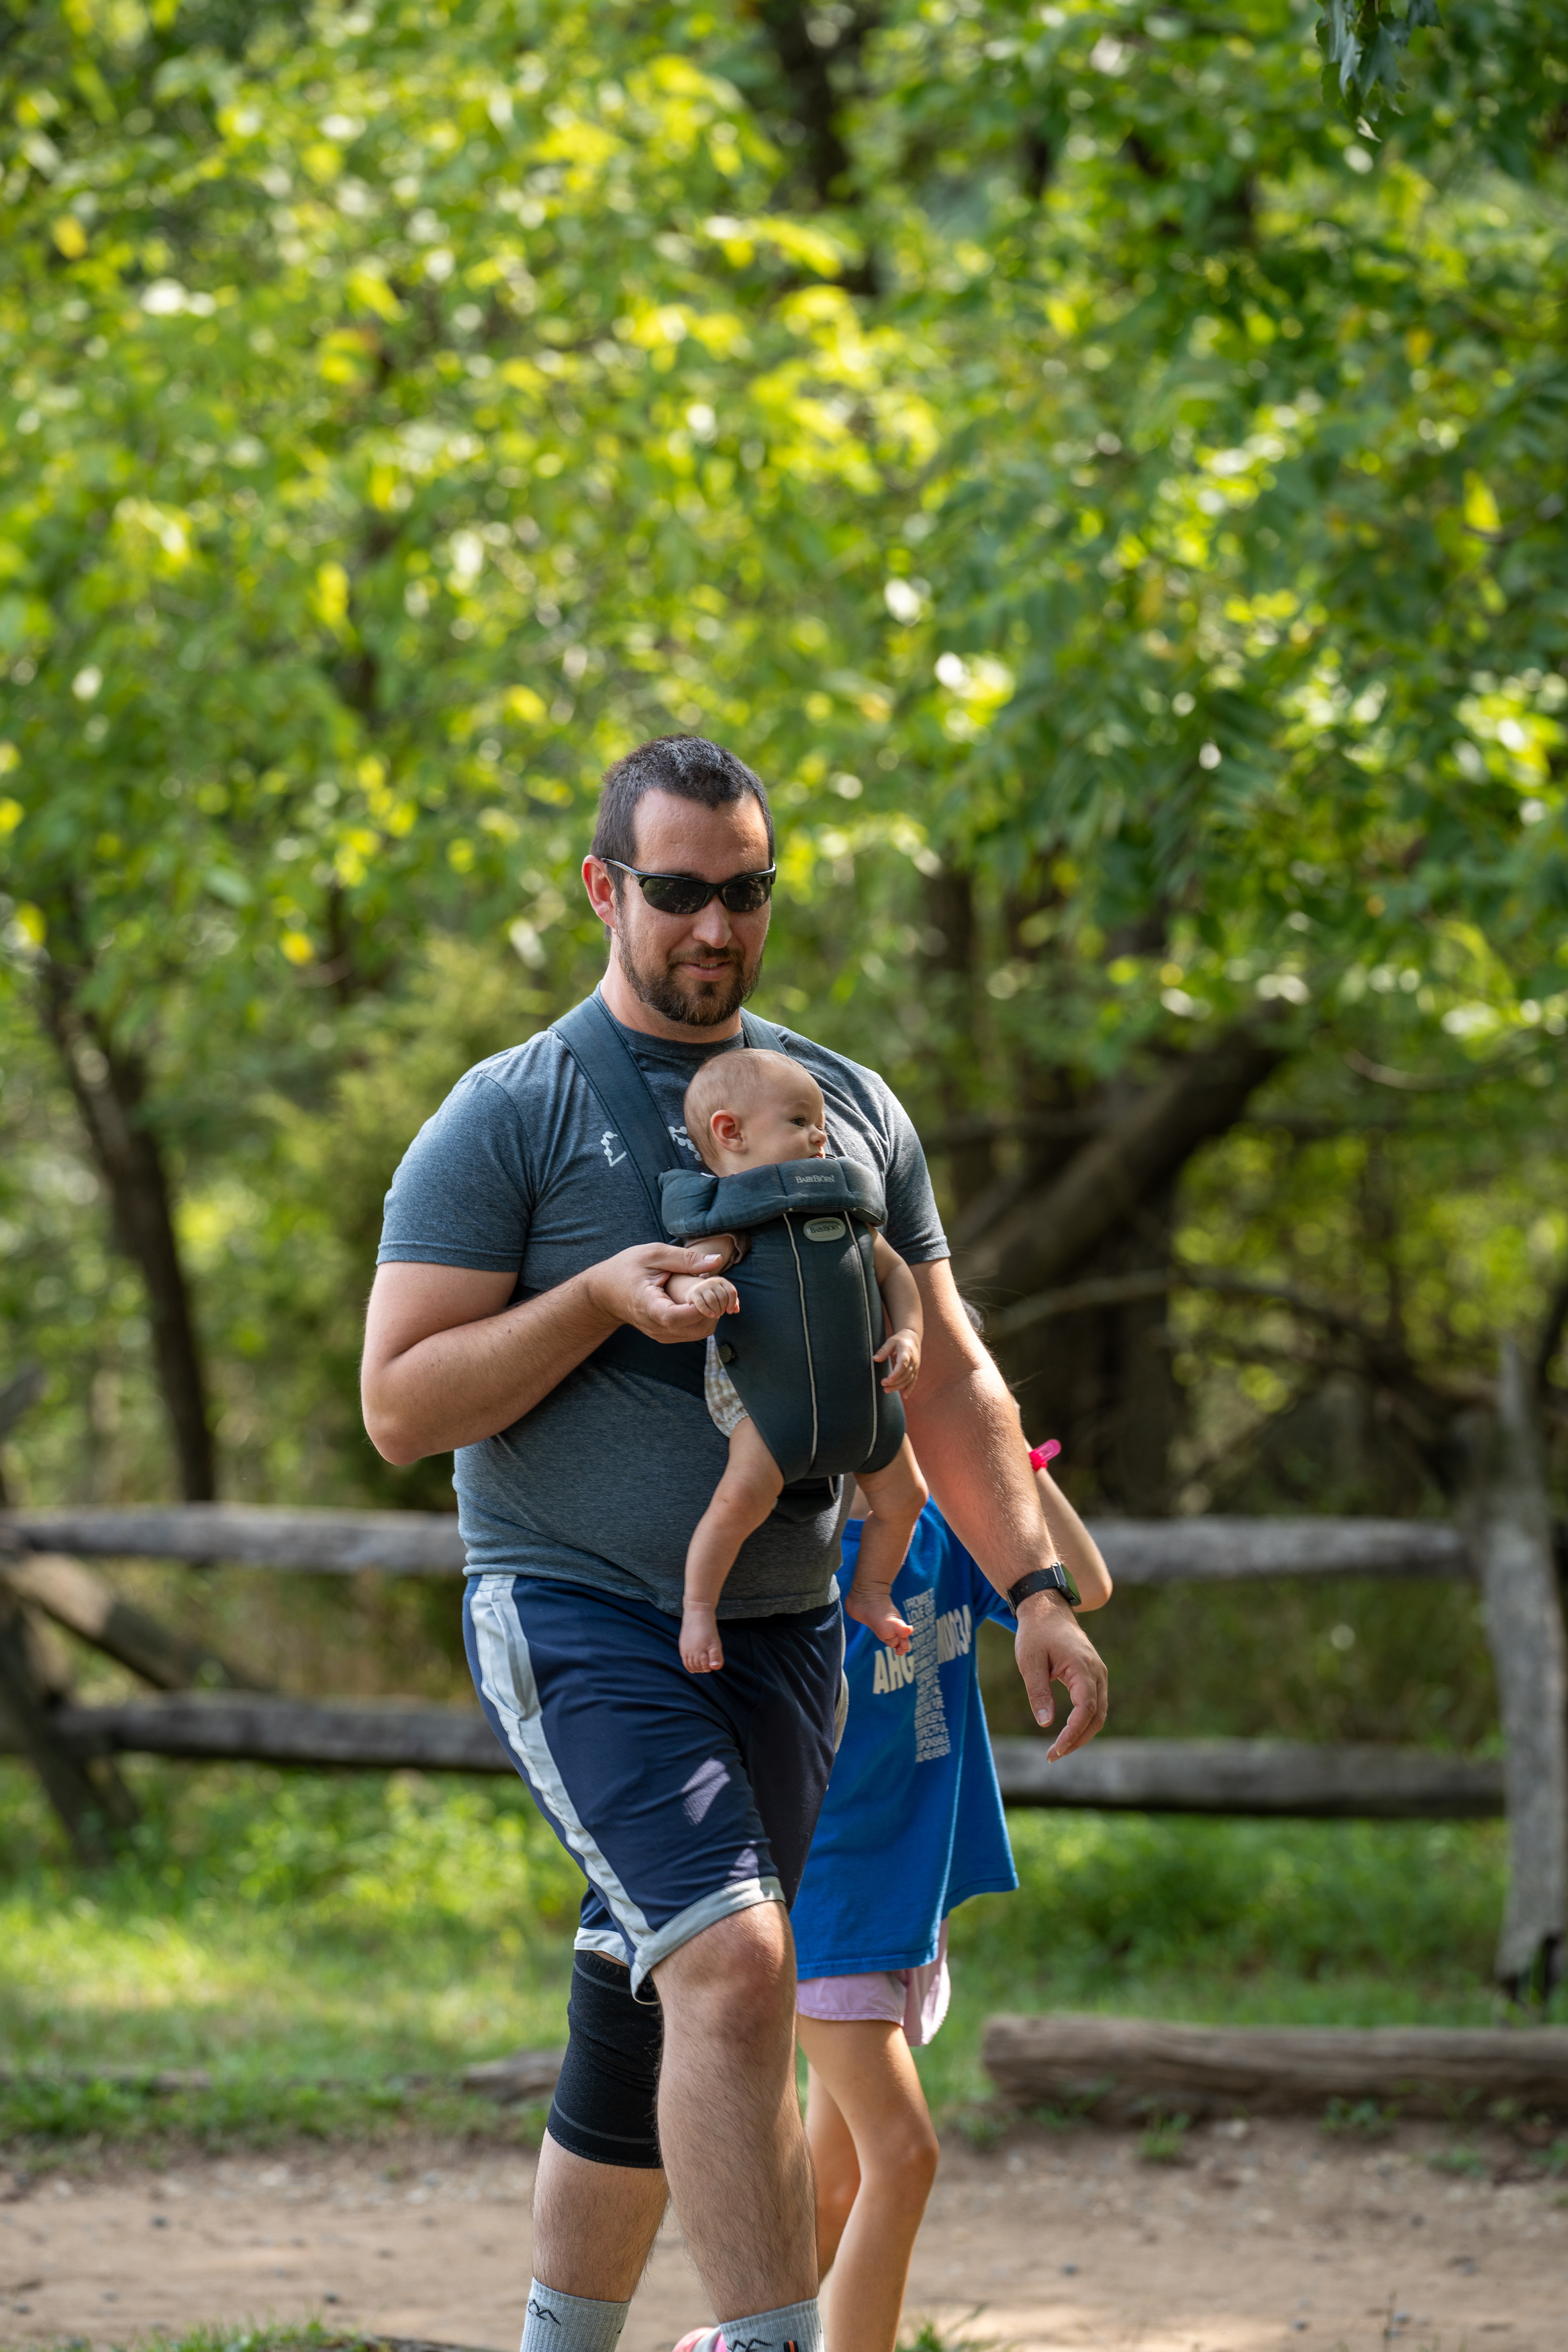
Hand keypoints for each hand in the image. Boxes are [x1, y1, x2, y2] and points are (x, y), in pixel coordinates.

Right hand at [585, 1244, 733, 1342]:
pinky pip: (694, 1333)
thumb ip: (685, 1258)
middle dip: (714, 1308)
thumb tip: (717, 1261)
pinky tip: (702, 1300)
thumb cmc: (626, 1268)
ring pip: (699, 1333)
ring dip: (712, 1314)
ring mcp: (661, 1334)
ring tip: (709, 1291)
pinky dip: (705, 1318)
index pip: (674, 1317)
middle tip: (717, 1286)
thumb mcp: (653, 1254)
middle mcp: (655, 1326)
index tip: (710, 1290)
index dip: (697, 1308)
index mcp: (647, 1305)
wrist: (605, 1291)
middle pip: (695, 1329)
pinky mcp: (667, 1336)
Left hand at [874, 1327, 920, 1392]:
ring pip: (908, 1379)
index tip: (888, 1379)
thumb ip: (883, 1351)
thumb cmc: (899, 1339)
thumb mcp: (890, 1342)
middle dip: (894, 1381)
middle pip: (905, 1374)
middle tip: (882, 1384)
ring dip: (898, 1386)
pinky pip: (913, 1381)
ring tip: (886, 1390)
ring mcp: (916, 1366)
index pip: (902, 1364)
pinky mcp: (916, 1370)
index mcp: (906, 1352)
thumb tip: (875, 1359)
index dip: (896, 1373)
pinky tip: (905, 1396)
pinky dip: (909, 1389)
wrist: (913, 1337)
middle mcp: (913, 1360)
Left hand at [1013, 1591, 1107, 1760]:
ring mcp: (1098, 1673)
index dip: (1073, 1733)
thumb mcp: (1030, 1662)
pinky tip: (1067, 1733)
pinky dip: (1083, 1722)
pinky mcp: (1093, 1675)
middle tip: (1052, 1755)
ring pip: (1098, 1713)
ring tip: (1058, 1749)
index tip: (1056, 1749)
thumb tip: (1046, 1724)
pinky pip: (1094, 1704)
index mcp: (1083, 1667)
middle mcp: (1097, 1672)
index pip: (1085, 1709)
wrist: (1047, 1608)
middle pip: (1096, 1716)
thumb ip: (1038, 1692)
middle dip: (1077, 1740)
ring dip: (1081, 1734)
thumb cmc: (1036, 1633)